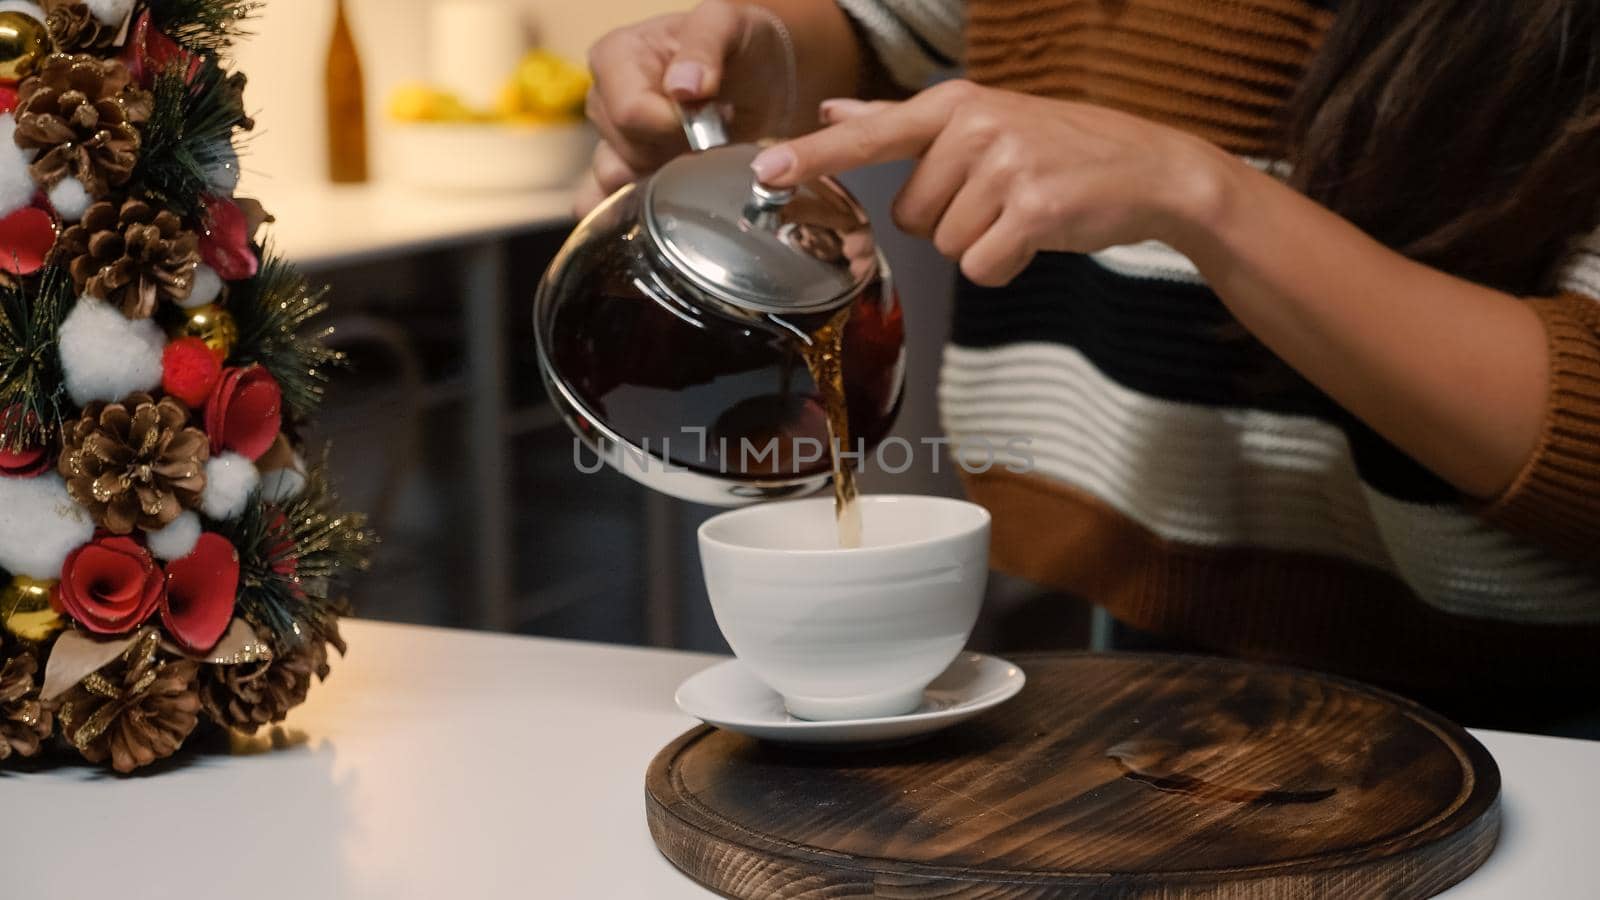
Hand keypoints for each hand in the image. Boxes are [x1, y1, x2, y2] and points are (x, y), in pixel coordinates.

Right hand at [577, 1, 794, 214]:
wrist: (761, 77)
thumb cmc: (739, 43)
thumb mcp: (727, 25)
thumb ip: (703, 46)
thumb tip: (683, 86)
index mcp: (614, 57)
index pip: (629, 112)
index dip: (672, 125)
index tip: (712, 118)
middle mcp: (603, 99)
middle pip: (624, 150)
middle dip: (671, 152)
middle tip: (710, 134)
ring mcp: (612, 140)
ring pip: (618, 180)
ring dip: (660, 181)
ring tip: (694, 158)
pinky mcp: (627, 172)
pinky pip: (603, 202)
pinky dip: (622, 214)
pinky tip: (649, 220)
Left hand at [750, 80, 1238, 285]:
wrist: (1148, 169)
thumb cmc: (1058, 148)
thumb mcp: (981, 118)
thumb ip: (901, 121)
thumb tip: (833, 109)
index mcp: (956, 105)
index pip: (871, 133)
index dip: (815, 157)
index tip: (766, 171)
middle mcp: (976, 129)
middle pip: (910, 216)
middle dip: (948, 220)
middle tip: (998, 196)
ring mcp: (1006, 167)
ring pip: (944, 246)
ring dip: (980, 243)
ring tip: (1021, 211)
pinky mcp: (1034, 209)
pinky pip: (981, 266)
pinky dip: (1005, 265)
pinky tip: (1035, 236)